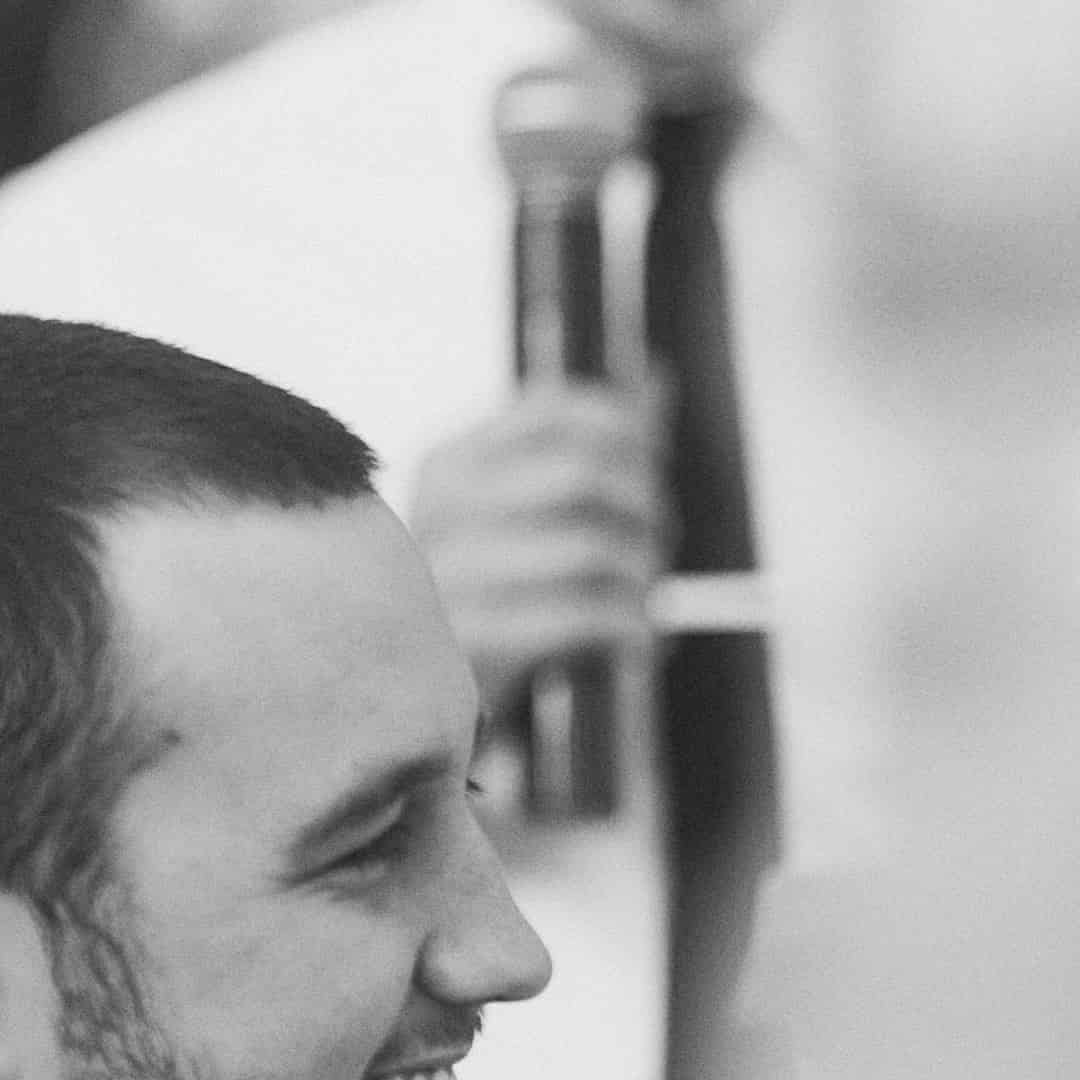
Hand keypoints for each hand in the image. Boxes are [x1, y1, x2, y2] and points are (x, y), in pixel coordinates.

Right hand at [405, 384, 658, 712]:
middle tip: (661, 537)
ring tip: (650, 599)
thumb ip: (586, 447)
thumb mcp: (523, 516)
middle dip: (645, 504)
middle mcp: (446, 508)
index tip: (656, 453)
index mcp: (453, 463)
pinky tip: (641, 641)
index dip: (623, 424)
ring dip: (643, 575)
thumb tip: (657, 383)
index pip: (553, 409)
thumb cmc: (488, 595)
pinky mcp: (475, 639)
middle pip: (582, 474)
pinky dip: (632, 627)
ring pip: (590, 548)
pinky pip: (582, 616)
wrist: (418, 695)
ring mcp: (453, 574)